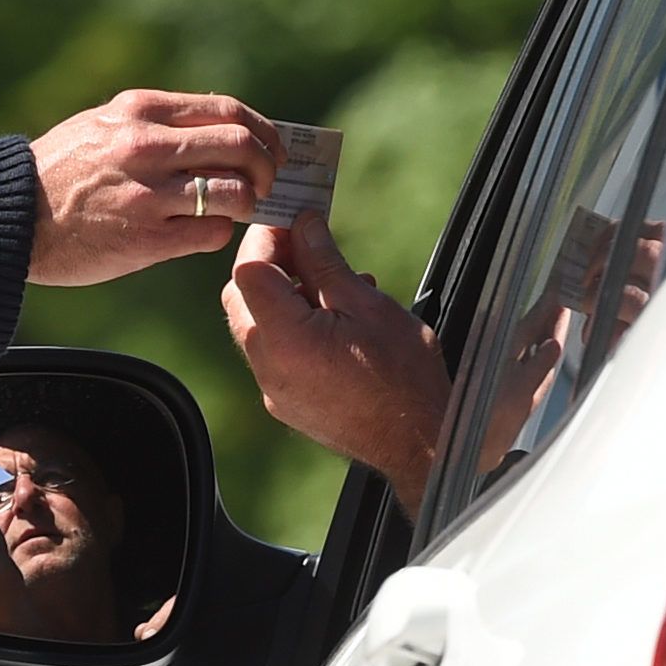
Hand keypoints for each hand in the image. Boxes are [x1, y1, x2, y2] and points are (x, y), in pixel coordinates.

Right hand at [28, 90, 285, 285]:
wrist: (11, 218)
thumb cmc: (59, 170)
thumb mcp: (102, 124)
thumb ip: (156, 123)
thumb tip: (219, 130)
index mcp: (139, 110)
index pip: (228, 110)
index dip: (263, 130)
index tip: (271, 147)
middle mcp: (147, 146)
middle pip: (242, 146)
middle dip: (267, 166)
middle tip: (266, 182)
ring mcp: (149, 193)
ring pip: (236, 192)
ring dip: (248, 203)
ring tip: (236, 210)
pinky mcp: (148, 238)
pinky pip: (212, 233)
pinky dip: (219, 232)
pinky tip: (203, 232)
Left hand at [225, 212, 446, 511]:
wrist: (422, 444)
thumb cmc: (403, 374)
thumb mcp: (366, 304)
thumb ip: (324, 262)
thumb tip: (303, 223)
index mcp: (283, 338)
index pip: (248, 271)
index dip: (266, 239)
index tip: (293, 221)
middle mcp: (266, 366)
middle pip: (243, 297)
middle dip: (271, 265)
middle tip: (310, 247)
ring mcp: (273, 389)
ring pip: (258, 325)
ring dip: (286, 296)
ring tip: (336, 285)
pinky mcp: (287, 404)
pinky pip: (275, 353)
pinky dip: (293, 328)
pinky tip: (336, 321)